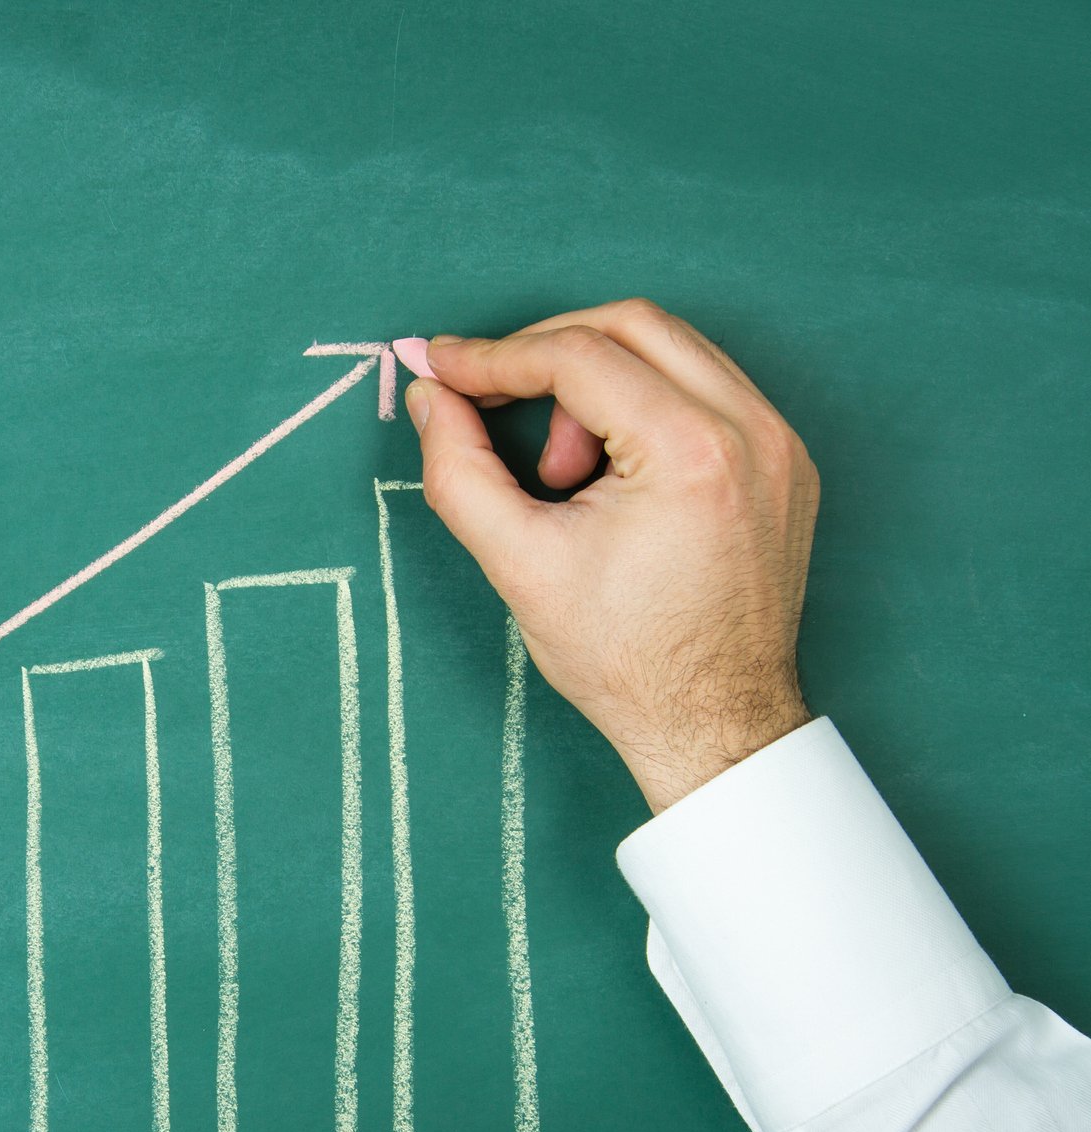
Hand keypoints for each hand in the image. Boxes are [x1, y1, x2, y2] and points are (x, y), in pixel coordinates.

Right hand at [406, 299, 818, 812]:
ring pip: (672, 347)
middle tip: (490, 400)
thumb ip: (458, 470)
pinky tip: (609, 471)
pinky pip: (705, 386)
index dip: (496, 356)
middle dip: (546, 352)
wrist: (715, 722)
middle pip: (632, 324)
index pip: (579, 355)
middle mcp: (751, 432)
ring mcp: (779, 442)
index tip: (442, 368)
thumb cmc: (626, 660)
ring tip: (561, 469)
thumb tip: (431, 398)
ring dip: (597, 379)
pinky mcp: (785, 460)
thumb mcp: (519, 565)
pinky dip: (643, 403)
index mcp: (691, 454)